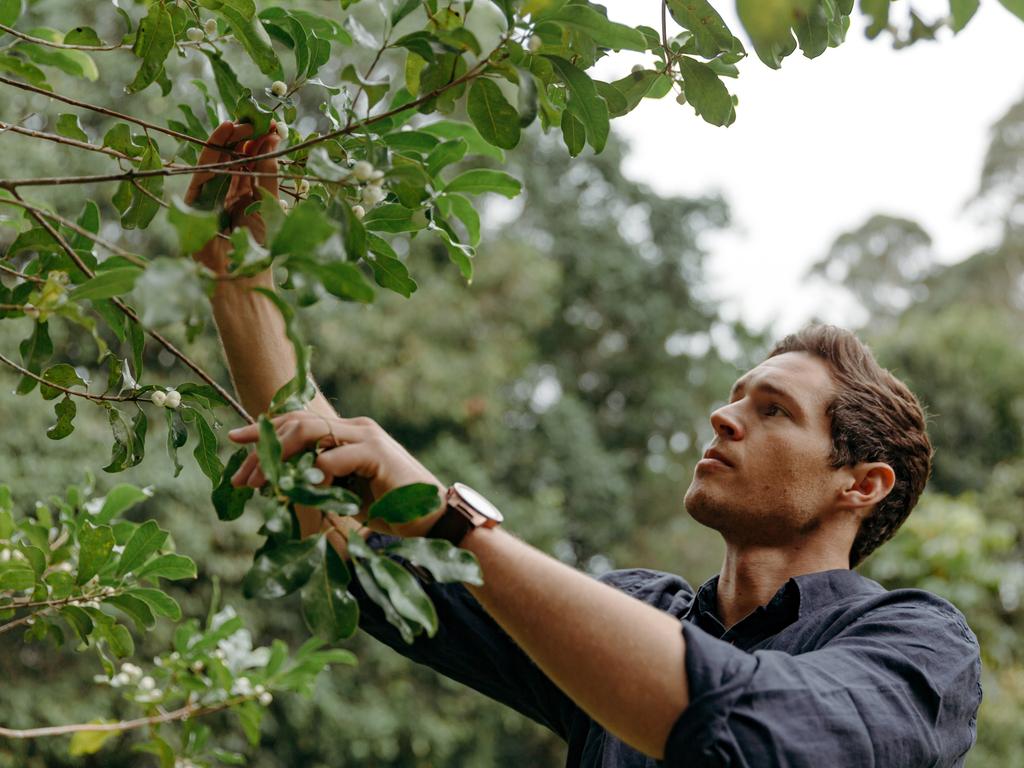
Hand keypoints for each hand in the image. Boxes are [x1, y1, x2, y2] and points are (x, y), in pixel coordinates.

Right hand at [184, 120, 280, 273]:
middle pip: (233, 159)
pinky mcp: (195, 204)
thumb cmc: (260, 248)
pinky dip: (212, 153)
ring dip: (226, 140)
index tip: (271, 124)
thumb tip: (272, 140)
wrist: (242, 279)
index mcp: (248, 197)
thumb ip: (268, 173)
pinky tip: (222, 135)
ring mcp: (211, 199)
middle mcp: (228, 195)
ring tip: (238, 121)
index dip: (260, 143)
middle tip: (254, 119)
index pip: (252, 163)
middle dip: (243, 138)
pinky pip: (203, 173)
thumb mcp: (269, 205)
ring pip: (217, 163)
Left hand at [227, 411, 446, 537]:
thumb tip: (284, 489)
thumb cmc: (394, 510)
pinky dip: (314, 474)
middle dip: (263, 447)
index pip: (299, 420)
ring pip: (310, 430)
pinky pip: (333, 457)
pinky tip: (306, 493)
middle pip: (298, 422)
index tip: (235, 441)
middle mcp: (356, 428)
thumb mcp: (347, 495)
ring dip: (280, 457)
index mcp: (349, 434)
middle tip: (241, 478)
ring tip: (264, 485)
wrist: (436, 518)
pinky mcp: (376, 453)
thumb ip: (320, 485)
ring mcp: (367, 437)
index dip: (265, 429)